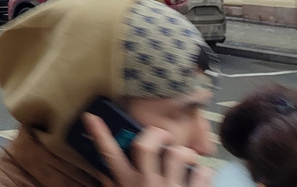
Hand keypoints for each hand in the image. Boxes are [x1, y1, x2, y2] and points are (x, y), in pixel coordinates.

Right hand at [84, 115, 213, 186]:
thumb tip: (104, 173)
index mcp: (128, 184)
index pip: (109, 155)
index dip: (99, 134)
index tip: (92, 117)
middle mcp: (147, 183)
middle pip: (146, 145)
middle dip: (155, 134)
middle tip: (162, 136)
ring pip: (178, 154)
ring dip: (184, 153)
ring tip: (185, 159)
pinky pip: (203, 172)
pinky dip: (205, 172)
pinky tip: (200, 176)